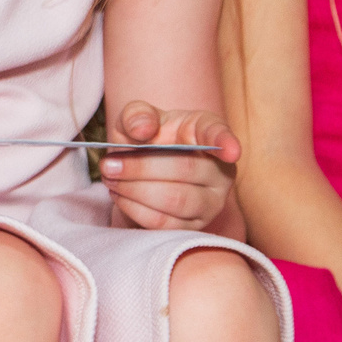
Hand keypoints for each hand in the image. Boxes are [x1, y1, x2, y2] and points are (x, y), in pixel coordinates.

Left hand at [102, 101, 239, 229]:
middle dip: (140, 168)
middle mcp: (219, 170)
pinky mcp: (194, 227)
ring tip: (110, 178)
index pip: (218, 134)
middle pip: (185, 170)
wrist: (142, 171)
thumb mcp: (137, 118)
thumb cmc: (146, 139)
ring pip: (175, 200)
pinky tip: (119, 194)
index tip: (231, 151)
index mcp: (207, 133)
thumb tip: (143, 129)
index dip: (226, 141)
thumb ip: (137, 115)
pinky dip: (134, 208)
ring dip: (134, 190)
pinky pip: (164, 222)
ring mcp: (211, 202)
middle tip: (109, 164)